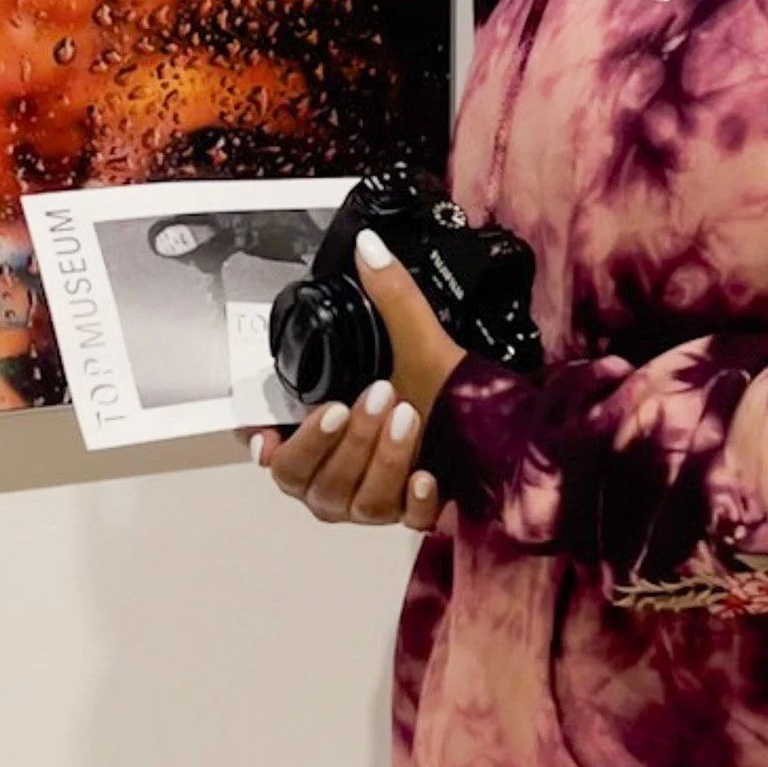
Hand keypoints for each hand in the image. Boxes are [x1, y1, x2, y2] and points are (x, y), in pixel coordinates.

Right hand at [247, 229, 464, 528]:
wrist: (503, 425)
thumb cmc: (447, 388)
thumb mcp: (415, 337)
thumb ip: (388, 293)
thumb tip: (368, 245)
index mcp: (330, 439)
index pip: (278, 457)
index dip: (264, 449)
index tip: (267, 434)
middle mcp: (343, 478)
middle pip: (307, 481)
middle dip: (335, 440)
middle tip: (372, 396)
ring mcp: (376, 502)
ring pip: (351, 500)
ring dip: (378, 456)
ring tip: (408, 414)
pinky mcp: (414, 516)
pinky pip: (400, 521)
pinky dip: (411, 499)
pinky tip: (426, 476)